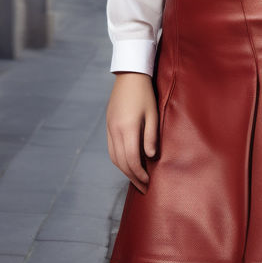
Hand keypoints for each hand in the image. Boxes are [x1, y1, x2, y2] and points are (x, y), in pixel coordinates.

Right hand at [106, 72, 158, 193]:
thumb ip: (151, 136)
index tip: (148, 183)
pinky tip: (127, 163)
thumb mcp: (153, 113)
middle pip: (121, 162)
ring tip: (136, 178)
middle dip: (132, 177)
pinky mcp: (108, 125)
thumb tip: (150, 157)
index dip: (140, 174)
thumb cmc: (145, 93)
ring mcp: (109, 128)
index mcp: (128, 128)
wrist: (129, 75)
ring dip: (124, 170)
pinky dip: (118, 160)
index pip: (132, 160)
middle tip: (143, 187)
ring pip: (114, 157)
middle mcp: (115, 131)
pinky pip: (111, 149)